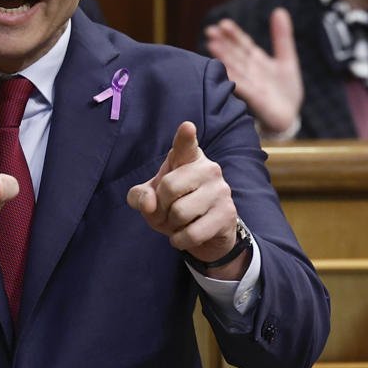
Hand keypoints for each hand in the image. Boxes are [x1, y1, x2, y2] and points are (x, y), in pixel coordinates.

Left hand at [126, 121, 248, 277]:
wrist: (207, 233)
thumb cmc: (176, 206)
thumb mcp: (151, 200)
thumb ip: (139, 197)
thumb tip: (150, 204)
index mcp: (188, 158)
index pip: (185, 145)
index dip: (185, 137)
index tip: (187, 128)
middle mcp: (208, 169)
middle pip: (168, 188)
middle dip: (160, 208)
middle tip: (168, 212)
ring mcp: (221, 190)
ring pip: (180, 212)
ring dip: (172, 226)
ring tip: (179, 223)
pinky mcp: (227, 214)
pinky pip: (192, 233)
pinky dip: (180, 240)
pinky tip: (185, 236)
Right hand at [203, 8, 304, 138]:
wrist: (290, 116)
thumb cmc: (285, 89)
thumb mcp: (287, 59)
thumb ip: (282, 37)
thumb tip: (279, 10)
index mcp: (256, 61)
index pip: (242, 44)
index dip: (233, 34)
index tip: (223, 23)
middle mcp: (249, 72)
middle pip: (235, 54)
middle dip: (223, 43)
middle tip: (210, 31)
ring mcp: (251, 85)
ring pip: (235, 68)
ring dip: (224, 57)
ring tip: (212, 45)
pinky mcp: (255, 100)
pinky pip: (243, 87)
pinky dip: (234, 79)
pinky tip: (225, 70)